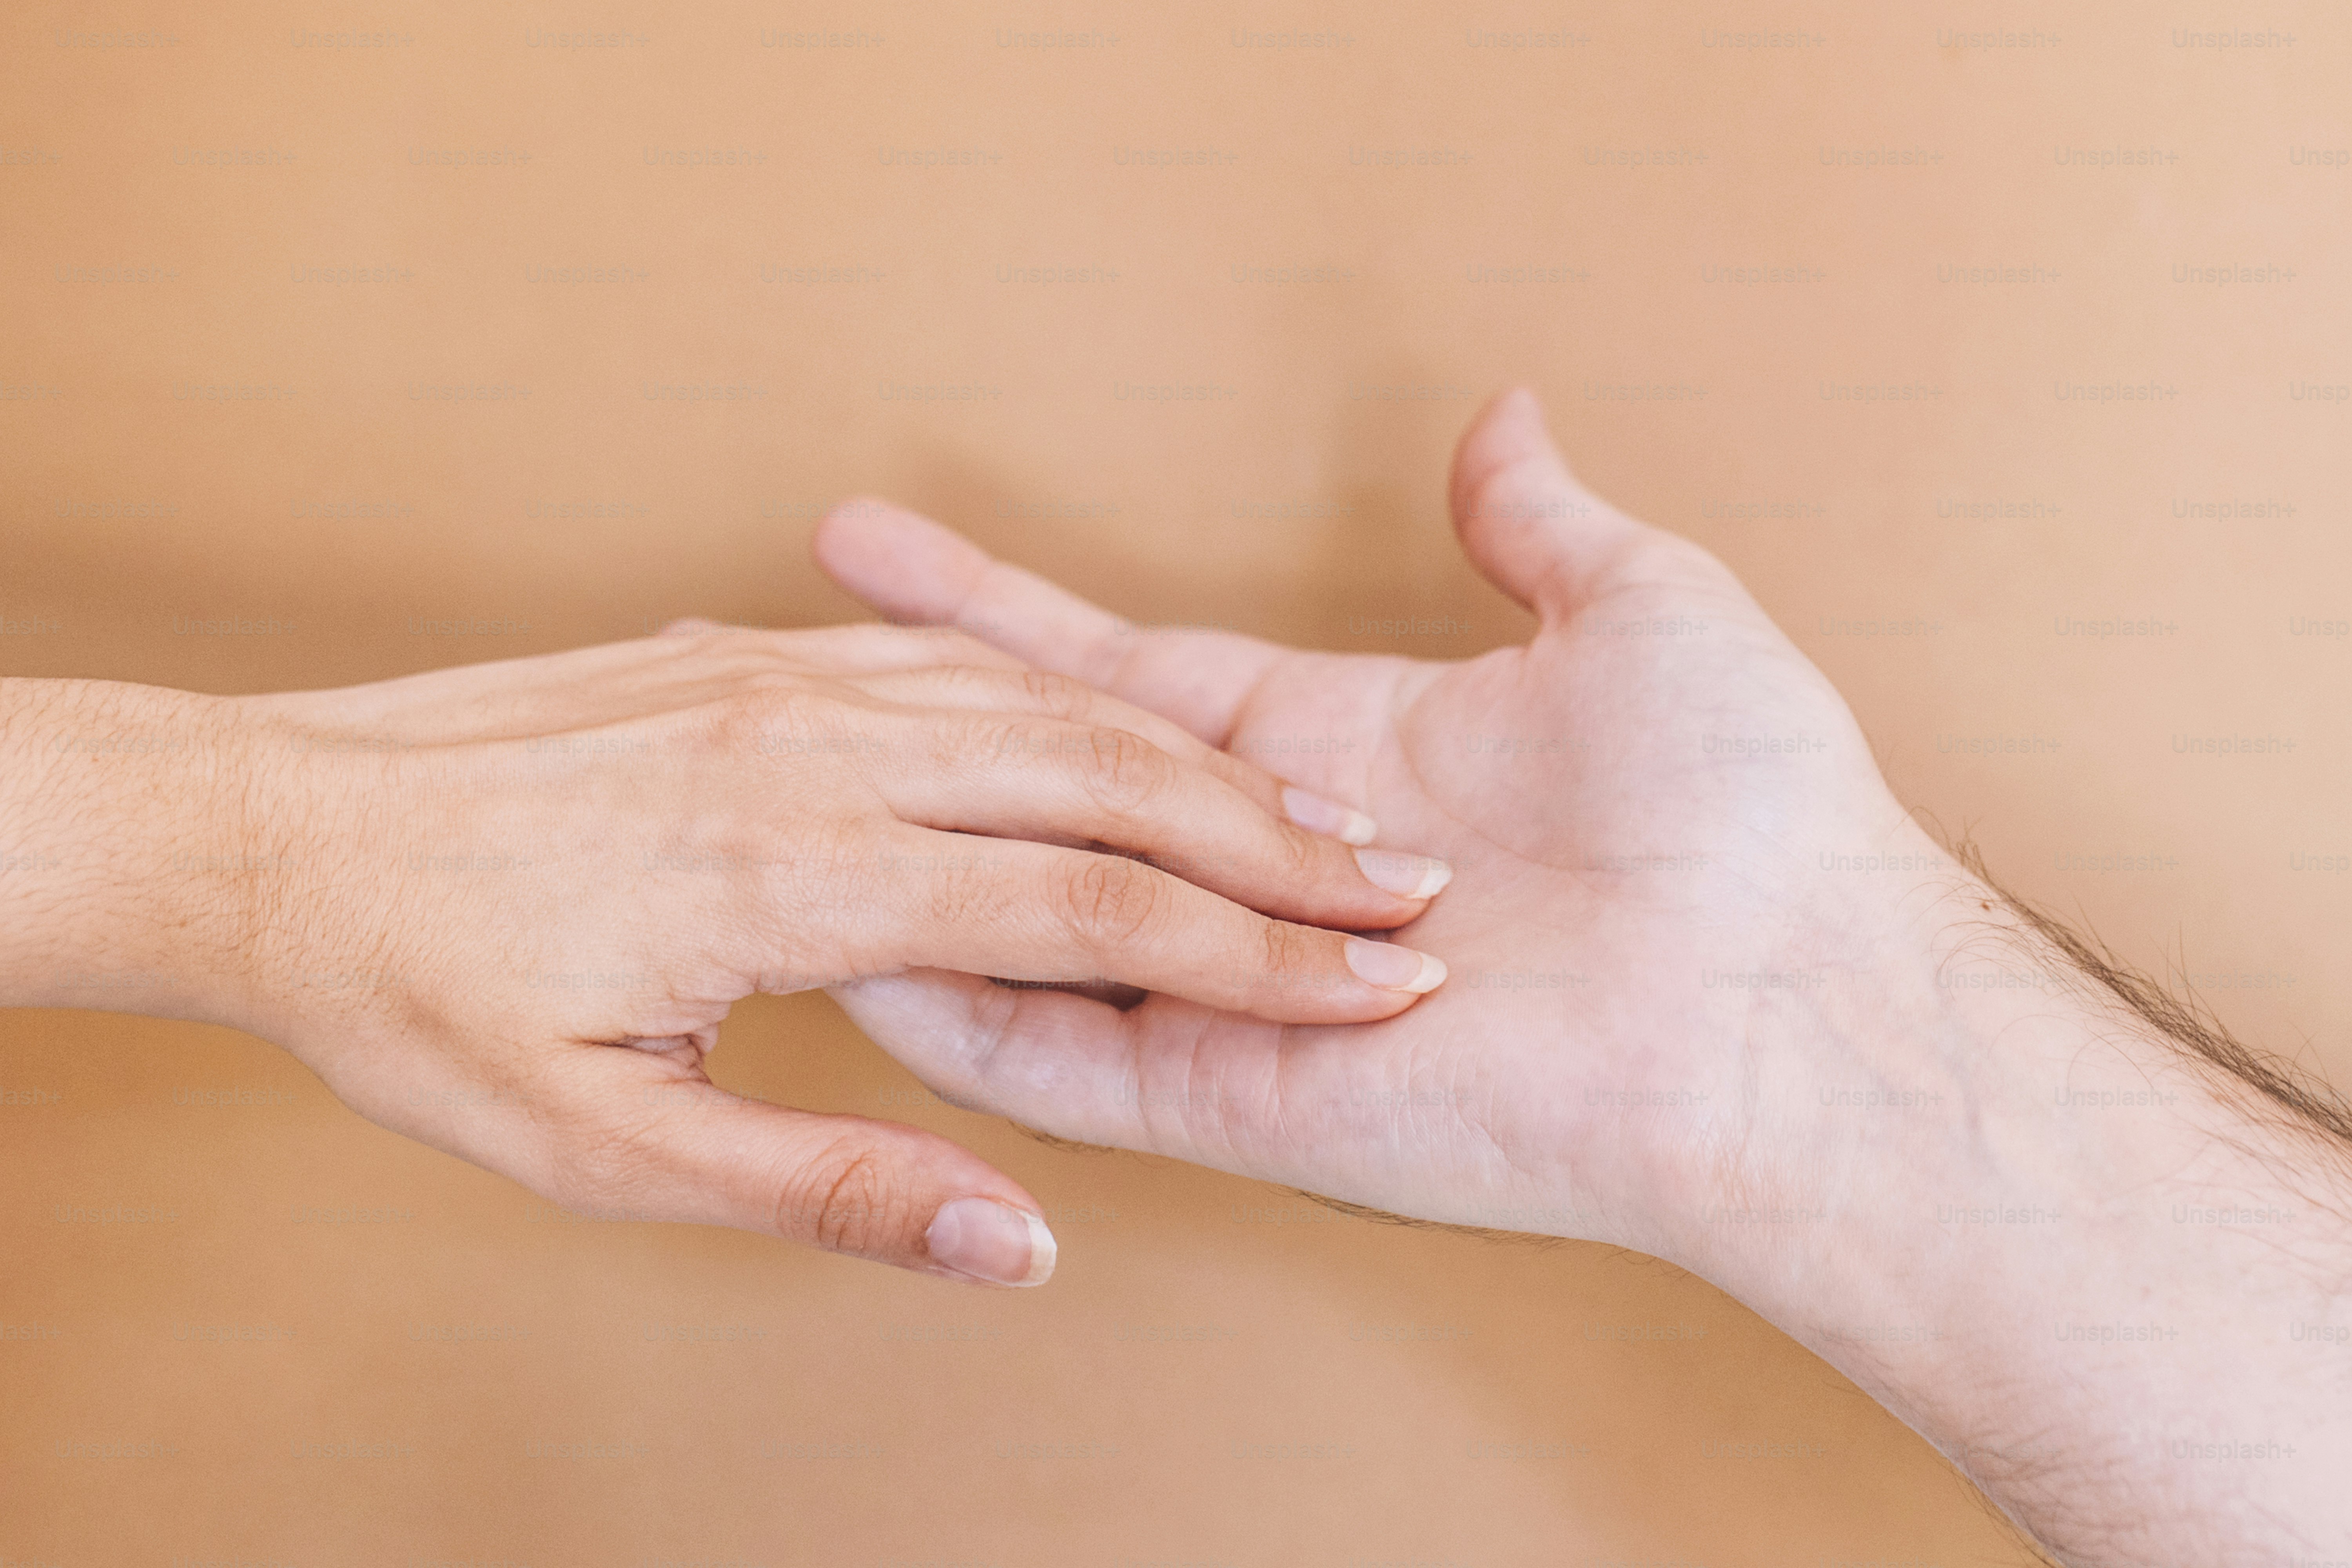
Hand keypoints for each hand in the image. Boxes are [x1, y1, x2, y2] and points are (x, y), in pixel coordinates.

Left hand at [0, 626, 1452, 1285]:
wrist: (275, 825)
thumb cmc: (425, 997)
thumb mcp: (604, 1146)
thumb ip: (819, 1189)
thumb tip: (1010, 1241)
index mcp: (795, 879)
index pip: (1089, 910)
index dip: (1255, 954)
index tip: (1385, 981)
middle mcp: (812, 755)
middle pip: (1104, 779)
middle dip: (1276, 839)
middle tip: (1409, 885)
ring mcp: (783, 682)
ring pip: (1048, 706)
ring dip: (1200, 761)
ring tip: (1320, 815)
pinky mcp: (751, 653)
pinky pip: (955, 667)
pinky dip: (1076, 699)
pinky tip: (1144, 730)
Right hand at [821, 390, 2351, 1562]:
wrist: (1789, 995)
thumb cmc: (1746, 808)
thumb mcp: (1637, 609)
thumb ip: (1535, 524)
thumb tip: (1502, 425)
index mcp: (1334, 754)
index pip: (1118, 670)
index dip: (992, 608)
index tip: (879, 552)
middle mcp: (1263, 868)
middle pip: (1039, 778)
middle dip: (906, 716)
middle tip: (777, 660)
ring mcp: (1236, 987)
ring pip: (1018, 920)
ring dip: (897, 860)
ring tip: (761, 801)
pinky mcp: (1235, 1090)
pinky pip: (1054, 1056)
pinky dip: (948, 1012)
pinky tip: (843, 951)